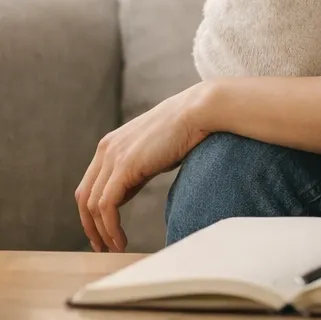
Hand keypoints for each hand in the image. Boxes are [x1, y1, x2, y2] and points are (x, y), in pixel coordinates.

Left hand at [75, 84, 212, 251]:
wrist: (199, 111)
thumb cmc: (185, 130)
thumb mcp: (152, 153)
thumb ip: (134, 171)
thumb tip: (124, 194)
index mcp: (110, 145)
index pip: (89, 185)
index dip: (92, 212)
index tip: (103, 231)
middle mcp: (105, 150)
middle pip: (84, 197)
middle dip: (90, 225)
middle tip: (102, 246)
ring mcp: (113, 157)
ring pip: (93, 205)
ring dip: (101, 231)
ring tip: (115, 247)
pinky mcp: (125, 167)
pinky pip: (107, 205)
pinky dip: (110, 227)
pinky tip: (122, 239)